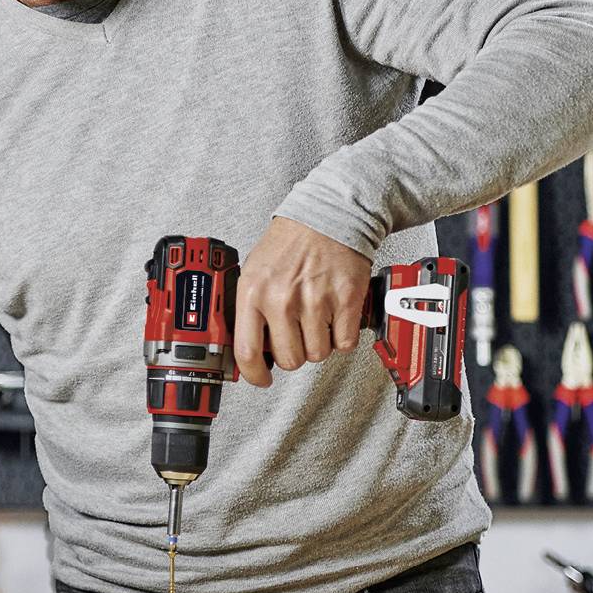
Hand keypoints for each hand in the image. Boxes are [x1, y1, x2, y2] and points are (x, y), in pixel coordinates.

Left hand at [234, 216, 372, 387]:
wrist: (328, 214)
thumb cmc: (291, 241)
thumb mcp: (255, 269)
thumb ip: (250, 307)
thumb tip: (249, 346)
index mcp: (254, 291)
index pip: (247, 351)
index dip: (255, 374)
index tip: (262, 379)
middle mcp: (282, 298)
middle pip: (289, 359)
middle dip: (294, 353)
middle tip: (297, 335)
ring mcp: (315, 301)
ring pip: (317, 354)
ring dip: (318, 343)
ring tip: (317, 318)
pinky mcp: (345, 301)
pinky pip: (343, 344)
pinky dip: (342, 336)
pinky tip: (335, 317)